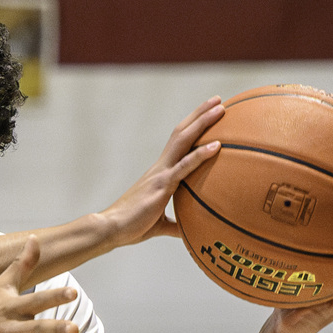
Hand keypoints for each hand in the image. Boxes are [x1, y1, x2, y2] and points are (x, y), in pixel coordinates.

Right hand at [98, 97, 225, 248]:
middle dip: (200, 114)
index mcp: (161, 172)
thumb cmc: (131, 226)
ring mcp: (162, 173)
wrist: (111, 228)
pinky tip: (216, 145)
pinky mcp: (162, 185)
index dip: (193, 126)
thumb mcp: (158, 225)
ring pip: (184, 140)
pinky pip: (184, 166)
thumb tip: (187, 232)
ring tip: (221, 109)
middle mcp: (161, 167)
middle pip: (182, 132)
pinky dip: (201, 154)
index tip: (209, 113)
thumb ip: (174, 225)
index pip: (179, 142)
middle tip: (219, 100)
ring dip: (202, 122)